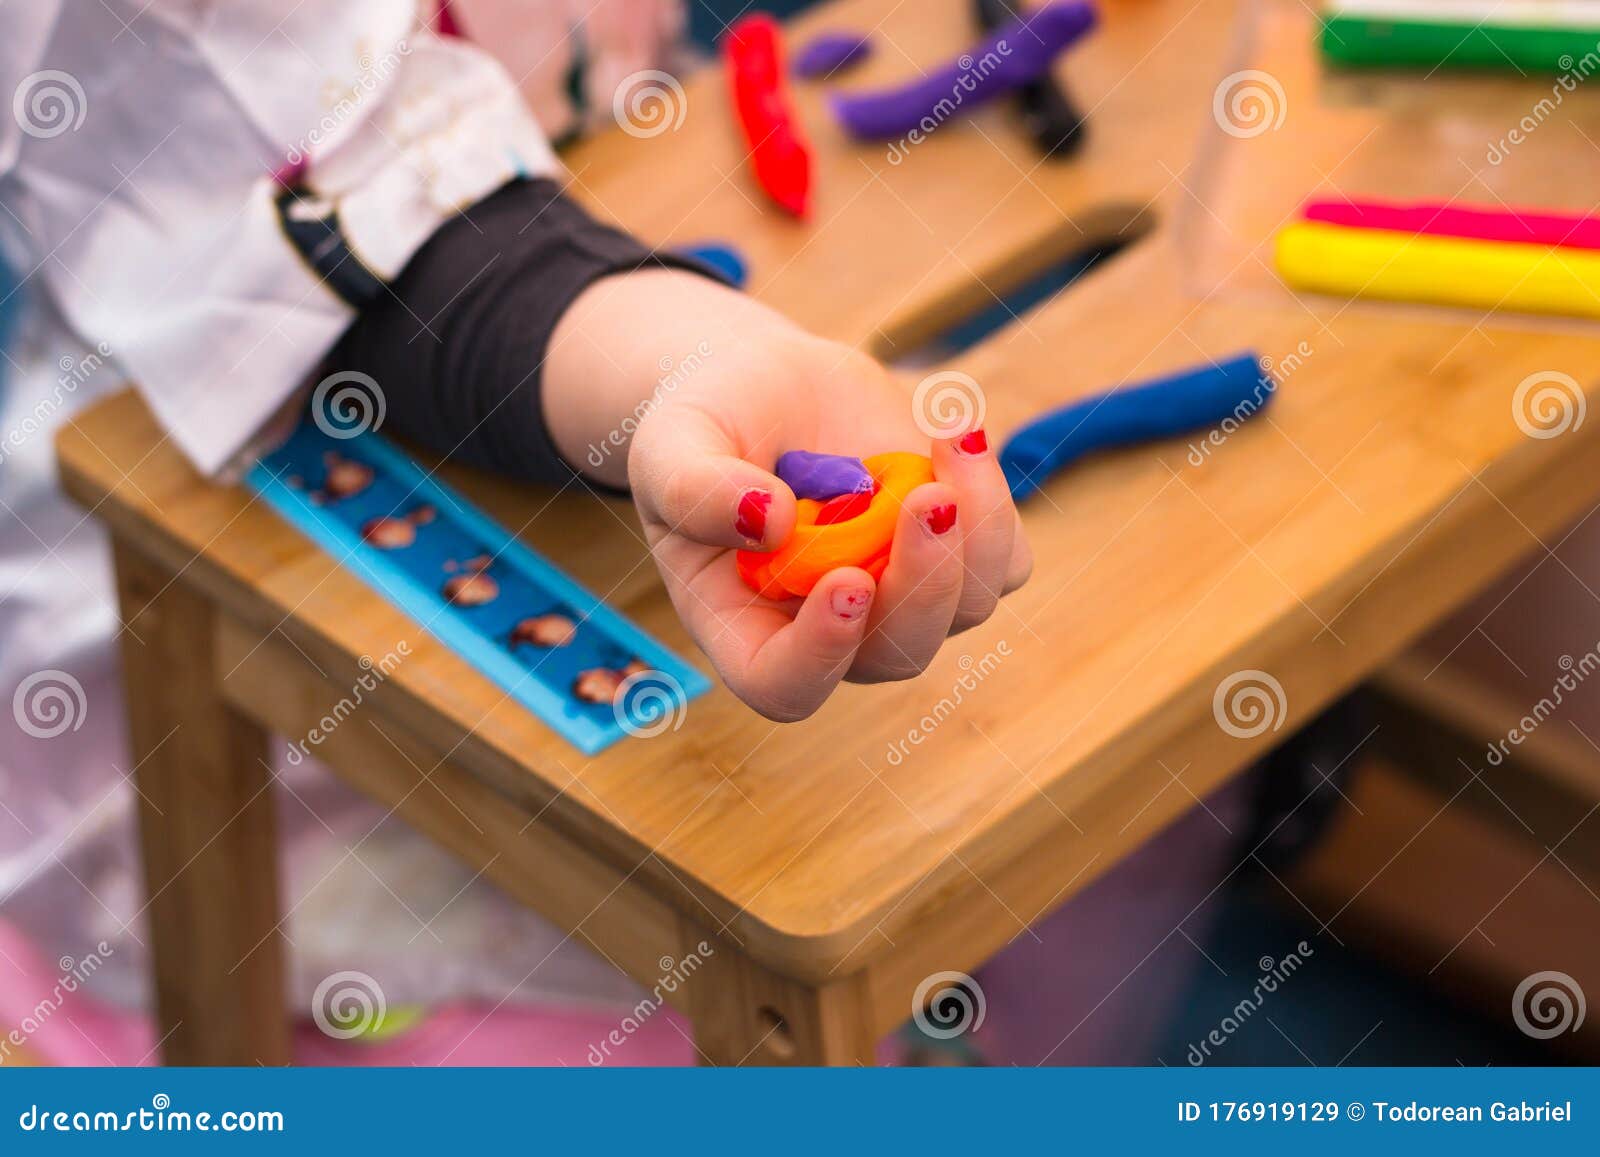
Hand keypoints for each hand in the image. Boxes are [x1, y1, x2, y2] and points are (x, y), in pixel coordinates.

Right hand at [546, 270, 1031, 721]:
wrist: (771, 385)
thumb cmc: (707, 426)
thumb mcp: (673, 445)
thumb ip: (698, 487)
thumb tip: (769, 521)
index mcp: (746, 626)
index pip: (786, 685)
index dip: (821, 656)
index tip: (847, 581)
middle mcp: (831, 631)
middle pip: (897, 653)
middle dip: (923, 583)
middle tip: (928, 497)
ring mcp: (900, 598)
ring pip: (965, 608)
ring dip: (974, 530)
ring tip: (950, 438)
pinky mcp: (954, 555)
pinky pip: (1001, 561)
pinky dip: (993, 499)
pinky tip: (954, 433)